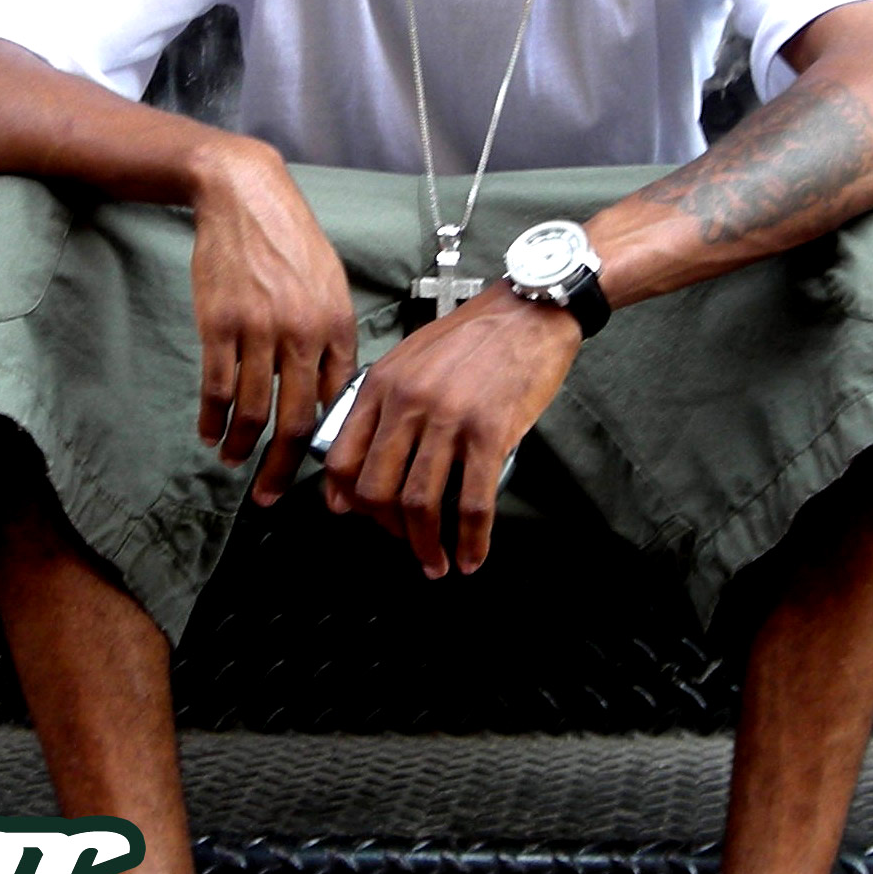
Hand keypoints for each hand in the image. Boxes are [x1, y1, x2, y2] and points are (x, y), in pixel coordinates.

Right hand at [188, 138, 357, 506]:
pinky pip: (217, 385)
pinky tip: (207, 431)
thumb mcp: (330, 285)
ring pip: (252, 410)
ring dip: (239, 445)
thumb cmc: (290, 241)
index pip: (335, 404)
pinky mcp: (218, 323)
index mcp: (338, 326)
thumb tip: (327, 396)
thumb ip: (331, 340)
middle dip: (282, 469)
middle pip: (294, 421)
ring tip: (231, 462)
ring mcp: (258, 329)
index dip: (323, 446)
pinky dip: (211, 416)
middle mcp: (303, 333)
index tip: (312, 474)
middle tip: (269, 497)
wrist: (245, 196)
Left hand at [323, 284, 580, 576]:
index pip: (343, 457)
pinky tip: (472, 557)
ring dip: (425, 546)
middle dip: (387, 529)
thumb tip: (363, 452)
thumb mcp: (410, 358)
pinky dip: (471, 541)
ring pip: (420, 503)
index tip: (356, 518)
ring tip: (436, 563)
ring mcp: (448, 420)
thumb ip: (384, 401)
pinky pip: (474, 503)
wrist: (529, 310)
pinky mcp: (491, 433)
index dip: (346, 499)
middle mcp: (408, 404)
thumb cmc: (473, 335)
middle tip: (405, 542)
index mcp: (381, 385)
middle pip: (376, 489)